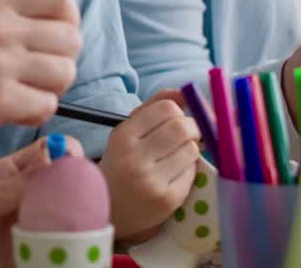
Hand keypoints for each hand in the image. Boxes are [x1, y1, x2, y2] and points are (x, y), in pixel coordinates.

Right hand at [0, 0, 81, 146]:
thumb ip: (7, 13)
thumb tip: (54, 23)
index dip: (68, 18)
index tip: (55, 38)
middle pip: (71, 38)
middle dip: (62, 59)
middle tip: (40, 73)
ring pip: (64, 73)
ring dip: (51, 88)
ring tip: (26, 92)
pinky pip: (46, 106)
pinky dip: (35, 112)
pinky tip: (14, 111)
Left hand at [0, 136, 85, 267]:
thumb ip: (8, 187)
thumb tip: (52, 159)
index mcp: (11, 176)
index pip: (48, 155)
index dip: (66, 153)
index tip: (73, 160)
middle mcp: (26, 201)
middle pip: (66, 190)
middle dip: (79, 193)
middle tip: (78, 202)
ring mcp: (31, 230)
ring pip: (68, 223)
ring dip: (76, 226)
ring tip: (73, 231)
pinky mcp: (30, 257)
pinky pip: (55, 254)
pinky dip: (65, 252)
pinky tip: (65, 252)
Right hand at [99, 90, 201, 241]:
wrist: (108, 209)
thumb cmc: (121, 164)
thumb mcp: (127, 132)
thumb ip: (154, 107)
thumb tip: (184, 92)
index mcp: (123, 136)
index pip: (166, 108)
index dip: (178, 111)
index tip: (177, 119)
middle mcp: (134, 157)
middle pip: (182, 127)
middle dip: (192, 128)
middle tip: (188, 136)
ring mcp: (151, 181)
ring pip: (191, 149)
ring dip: (190, 149)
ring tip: (177, 156)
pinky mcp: (167, 200)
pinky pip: (192, 173)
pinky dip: (189, 170)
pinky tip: (174, 175)